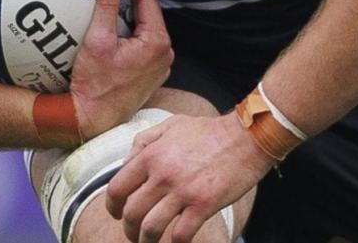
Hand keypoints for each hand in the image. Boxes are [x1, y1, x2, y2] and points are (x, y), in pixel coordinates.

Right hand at [69, 0, 172, 138]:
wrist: (92, 118)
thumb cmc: (95, 83)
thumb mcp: (97, 40)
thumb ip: (106, 7)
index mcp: (157, 42)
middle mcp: (165, 54)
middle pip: (150, 13)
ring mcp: (160, 66)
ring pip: (148, 28)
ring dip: (132, 12)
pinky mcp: (151, 74)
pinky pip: (145, 43)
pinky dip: (132, 30)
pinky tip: (117, 24)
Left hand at [106, 111, 272, 242]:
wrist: (245, 138)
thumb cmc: (207, 131)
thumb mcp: (169, 125)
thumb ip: (144, 142)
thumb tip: (126, 164)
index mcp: (150, 155)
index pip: (117, 188)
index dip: (112, 206)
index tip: (116, 213)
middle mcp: (162, 174)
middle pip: (132, 213)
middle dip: (128, 229)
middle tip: (133, 234)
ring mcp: (183, 191)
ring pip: (151, 228)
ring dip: (146, 240)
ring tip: (149, 242)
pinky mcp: (204, 205)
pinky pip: (181, 234)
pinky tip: (176, 242)